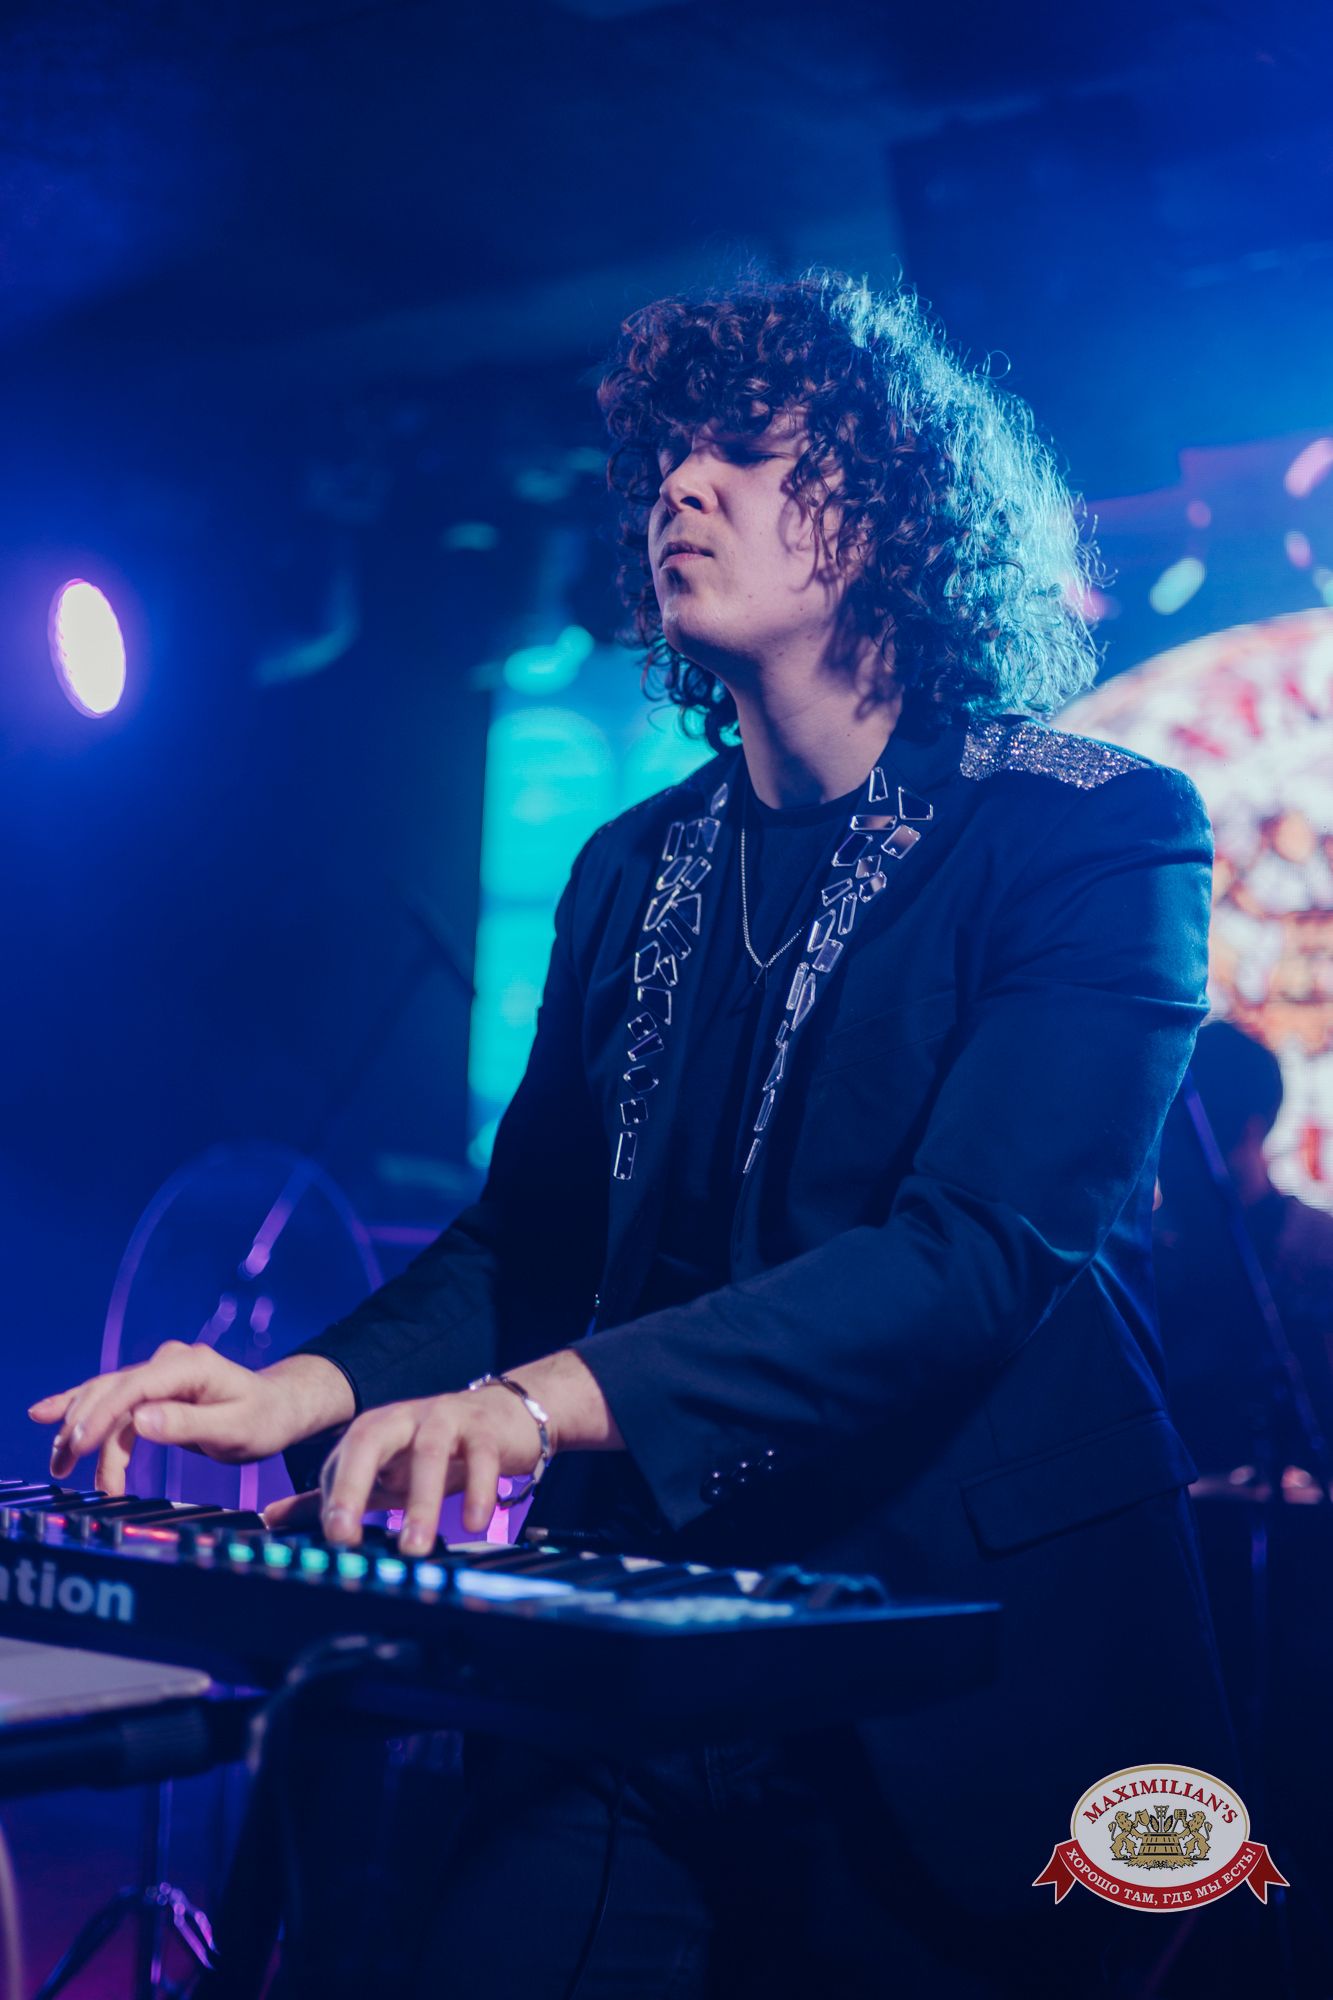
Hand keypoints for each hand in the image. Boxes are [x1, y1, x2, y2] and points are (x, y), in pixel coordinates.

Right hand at [28, 1345, 355, 1496]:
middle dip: (84, 1429)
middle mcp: (169, 1362)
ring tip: (58, 1464)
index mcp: (191, 1365)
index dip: (103, 1415)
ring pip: (106, 1396)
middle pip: (113, 1391)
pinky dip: (82, 1411)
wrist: (278, 1409)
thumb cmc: (263, 1420)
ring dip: (79, 1428)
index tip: (79, 1444)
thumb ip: (188, 1424)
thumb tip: (141, 1421)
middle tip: (64, 1468)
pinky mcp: (153, 1388)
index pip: (136, 1386)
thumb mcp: (234, 1429)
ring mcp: (159, 1372)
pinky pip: (112, 1399)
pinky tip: (46, 1416)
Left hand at [263, 1385, 550, 1552]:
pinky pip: (481, 1455)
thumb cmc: (435, 1451)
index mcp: (375, 1429)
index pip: (343, 1458)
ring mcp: (447, 1418)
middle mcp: (405, 1416)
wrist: (502, 1417)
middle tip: (347, 1537)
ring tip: (415, 1547)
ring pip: (430, 1451)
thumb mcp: (383, 1473)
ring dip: (422, 1500)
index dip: (333, 1496)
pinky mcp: (485, 1429)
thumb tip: (271, 1517)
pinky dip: (478, 1489)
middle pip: (372, 1439)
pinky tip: (475, 1523)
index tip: (333, 1541)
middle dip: (355, 1486)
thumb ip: (332, 1494)